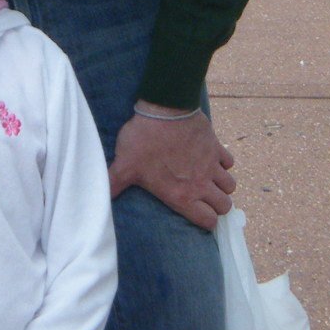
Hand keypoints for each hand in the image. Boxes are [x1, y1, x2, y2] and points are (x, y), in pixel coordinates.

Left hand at [109, 105, 236, 229]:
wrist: (166, 108)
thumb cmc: (145, 139)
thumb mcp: (124, 165)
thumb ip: (114, 184)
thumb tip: (99, 198)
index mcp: (181, 195)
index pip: (208, 221)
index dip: (206, 222)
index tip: (199, 216)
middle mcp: (201, 183)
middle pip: (224, 206)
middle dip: (217, 206)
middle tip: (204, 199)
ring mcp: (212, 165)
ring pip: (230, 186)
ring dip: (222, 186)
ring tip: (209, 182)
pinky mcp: (216, 146)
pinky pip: (229, 162)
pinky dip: (223, 164)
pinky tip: (211, 160)